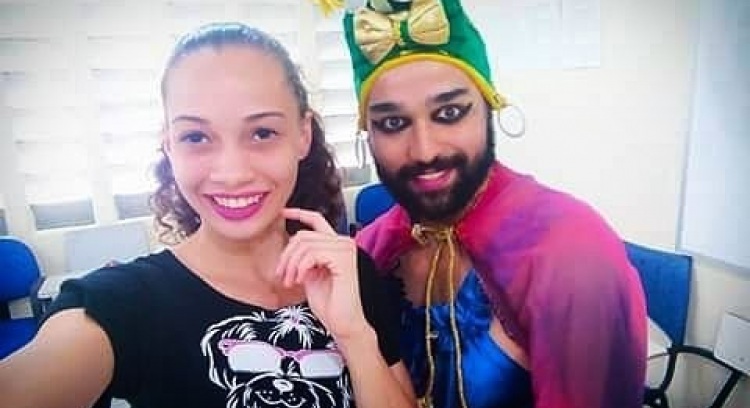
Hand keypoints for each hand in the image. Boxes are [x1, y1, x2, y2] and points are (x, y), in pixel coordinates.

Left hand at [276, 208, 370, 339]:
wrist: (343, 323)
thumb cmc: (329, 303)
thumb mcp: (311, 274)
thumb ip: (304, 257)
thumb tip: (290, 245)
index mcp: (336, 246)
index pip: (317, 220)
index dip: (298, 213)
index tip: (282, 212)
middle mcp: (344, 243)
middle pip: (303, 235)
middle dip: (287, 255)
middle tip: (283, 275)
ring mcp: (345, 249)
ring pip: (305, 244)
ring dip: (292, 264)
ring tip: (291, 281)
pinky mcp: (344, 259)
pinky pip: (312, 254)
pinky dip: (301, 268)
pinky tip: (301, 281)